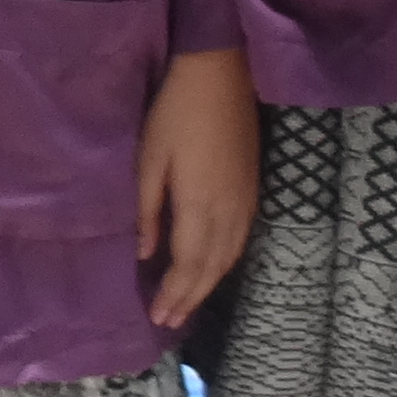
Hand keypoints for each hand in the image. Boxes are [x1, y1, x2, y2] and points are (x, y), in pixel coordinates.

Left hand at [136, 47, 258, 328]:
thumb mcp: (149, 159)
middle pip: (211, 268)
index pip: (188, 264)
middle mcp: (228, 211)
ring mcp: (245, 201)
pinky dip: (223, 263)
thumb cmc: (176, 113)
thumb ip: (147, 210)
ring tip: (187, 304)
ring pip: (229, 257)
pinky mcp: (252, 190)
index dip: (174, 294)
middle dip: (190, 298)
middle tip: (170, 321)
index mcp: (199, 205)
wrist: (222, 75)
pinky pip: (239, 240)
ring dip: (208, 284)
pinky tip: (211, 268)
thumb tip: (144, 253)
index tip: (158, 317)